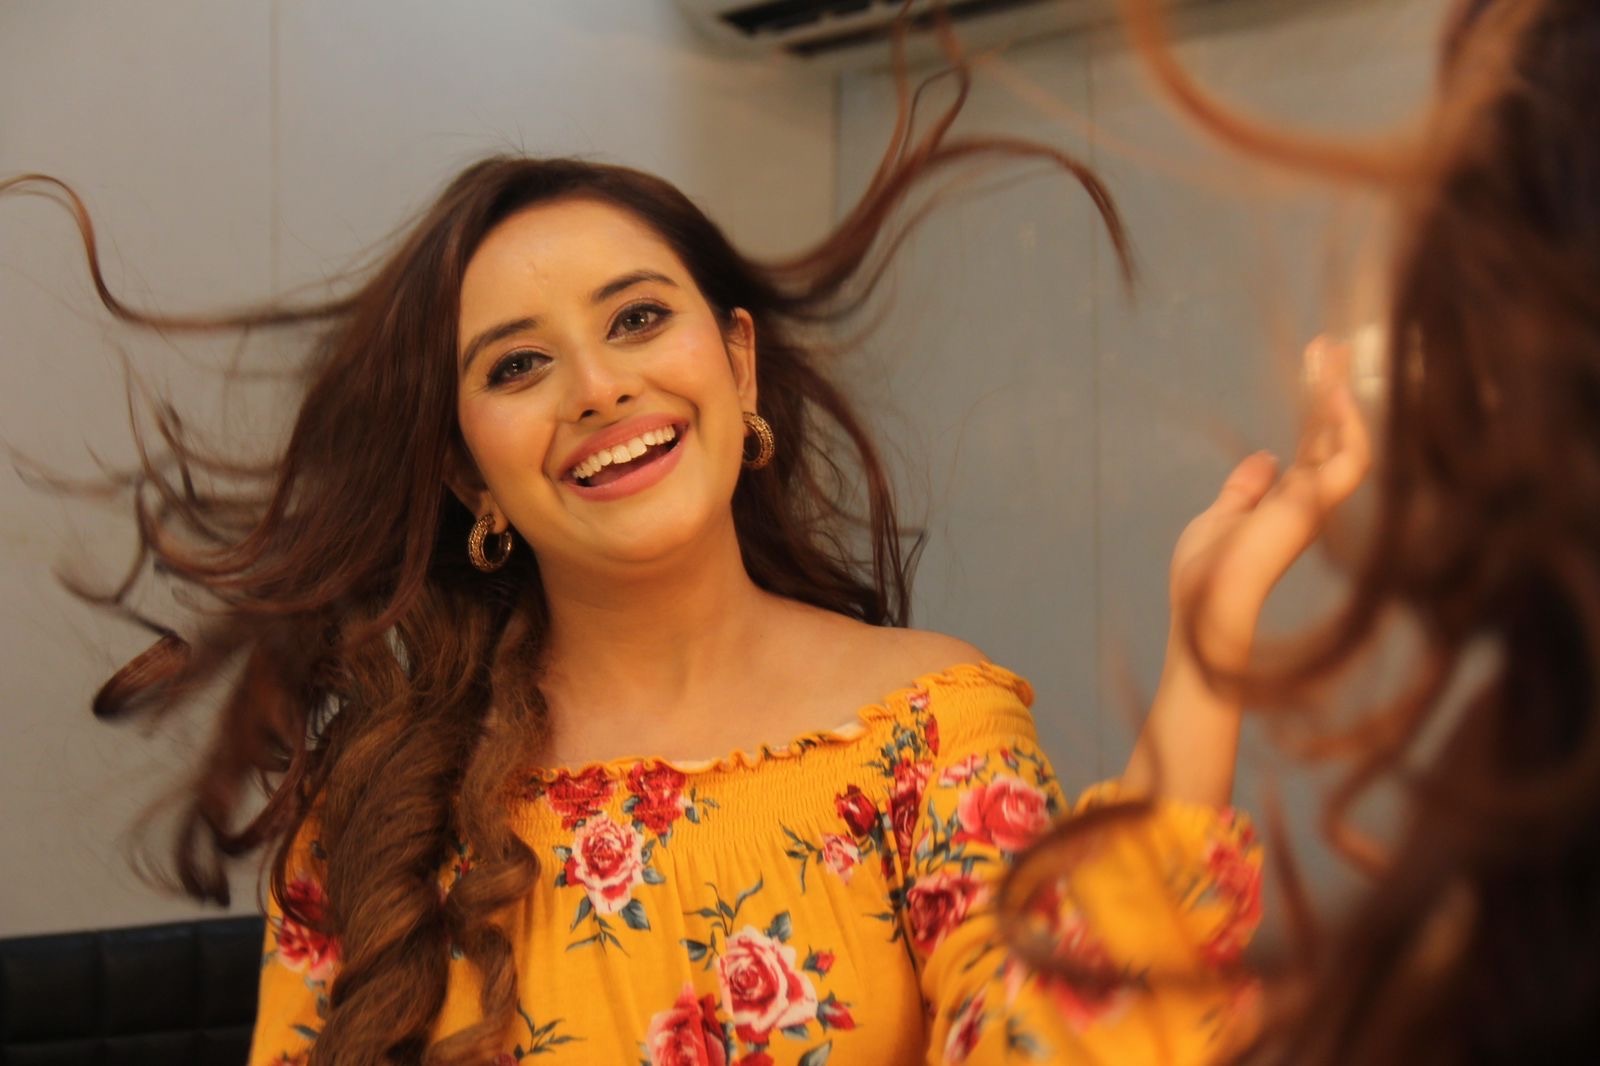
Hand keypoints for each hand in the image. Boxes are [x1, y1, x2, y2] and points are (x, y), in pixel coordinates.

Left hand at [1168, 336, 1372, 670]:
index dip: (1314, 406)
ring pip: (1342, 438)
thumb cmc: (1204, 578)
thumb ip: (1244, 489)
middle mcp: (1309, 501)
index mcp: (1287, 503)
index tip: (1315, 364)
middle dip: (1330, 387)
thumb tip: (1264, 457)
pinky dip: (1348, 427)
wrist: (1204, 613)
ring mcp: (1315, 504)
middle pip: (1328, 433)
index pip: (1311, 445)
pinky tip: (1335, 393)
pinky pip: (1350, 460)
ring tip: (1331, 350)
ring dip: (1337, 393)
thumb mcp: (1219, 518)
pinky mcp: (1315, 507)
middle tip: (1332, 342)